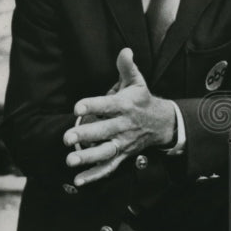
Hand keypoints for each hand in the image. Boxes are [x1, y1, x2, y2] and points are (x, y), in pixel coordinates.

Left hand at [63, 48, 177, 186]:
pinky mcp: (123, 155)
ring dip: (88, 157)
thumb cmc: (142, 100)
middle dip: (86, 135)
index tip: (77, 108)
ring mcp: (123, 142)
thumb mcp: (137, 81)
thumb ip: (127, 67)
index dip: (92, 106)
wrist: (163, 123)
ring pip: (106, 152)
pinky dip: (94, 176)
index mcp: (125, 105)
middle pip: (104, 131)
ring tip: (71, 160)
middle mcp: (124, 125)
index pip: (108, 105)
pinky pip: (109, 167)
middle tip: (67, 138)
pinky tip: (78, 181)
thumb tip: (125, 50)